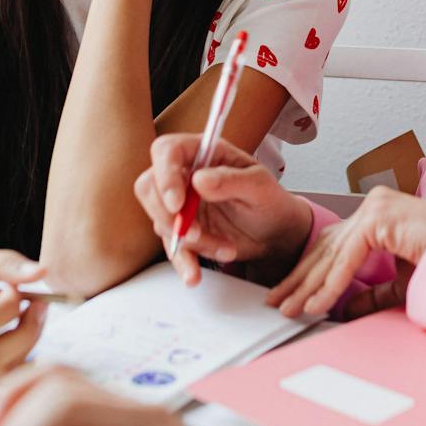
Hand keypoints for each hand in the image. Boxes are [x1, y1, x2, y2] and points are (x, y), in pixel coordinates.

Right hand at [135, 134, 312, 285]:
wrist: (275, 232)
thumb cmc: (270, 200)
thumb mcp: (260, 187)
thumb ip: (232, 180)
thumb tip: (200, 180)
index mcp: (204, 152)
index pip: (167, 151)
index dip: (165, 175)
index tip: (177, 203)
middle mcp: (186, 175)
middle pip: (150, 186)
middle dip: (167, 215)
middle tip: (194, 234)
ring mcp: (182, 204)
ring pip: (162, 221)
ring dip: (190, 242)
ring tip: (226, 248)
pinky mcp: (183, 231)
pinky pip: (172, 246)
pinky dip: (183, 262)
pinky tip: (194, 274)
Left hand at [267, 187, 425, 318]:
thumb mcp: (401, 280)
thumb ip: (373, 291)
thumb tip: (346, 307)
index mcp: (377, 214)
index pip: (331, 244)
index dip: (307, 271)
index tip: (289, 293)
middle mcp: (372, 206)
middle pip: (325, 248)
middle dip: (298, 280)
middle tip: (276, 302)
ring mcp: (375, 208)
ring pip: (331, 254)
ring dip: (307, 286)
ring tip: (288, 308)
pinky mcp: (379, 219)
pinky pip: (348, 259)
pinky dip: (330, 285)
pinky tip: (316, 304)